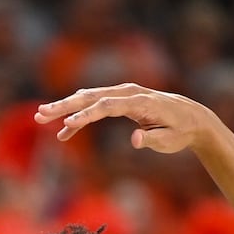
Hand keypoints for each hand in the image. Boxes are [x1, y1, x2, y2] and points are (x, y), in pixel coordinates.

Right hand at [34, 83, 219, 151]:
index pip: (107, 105)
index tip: (67, 124)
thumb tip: (134, 141)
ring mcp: (123, 93)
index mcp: (140, 101)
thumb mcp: (170, 139)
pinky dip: (79, 116)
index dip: (86, 114)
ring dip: (65, 106)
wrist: (192, 117)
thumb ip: (152, 139)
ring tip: (41, 116)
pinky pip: (94, 105)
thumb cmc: (181, 130)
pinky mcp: (119, 100)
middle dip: (65, 105)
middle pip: (92, 96)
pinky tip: (65, 131)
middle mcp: (128, 92)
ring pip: (89, 97)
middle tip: (41, 114)